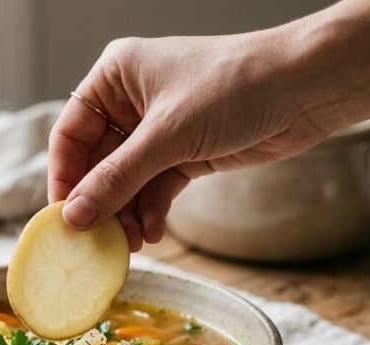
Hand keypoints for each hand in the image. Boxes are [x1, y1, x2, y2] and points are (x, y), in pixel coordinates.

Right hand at [48, 32, 340, 250]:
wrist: (306, 89)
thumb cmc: (234, 88)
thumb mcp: (167, 137)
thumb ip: (117, 179)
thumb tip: (74, 216)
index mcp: (115, 77)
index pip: (70, 134)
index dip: (64, 177)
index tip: (63, 219)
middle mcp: (132, 101)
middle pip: (97, 163)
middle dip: (101, 204)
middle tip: (97, 242)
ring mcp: (160, 129)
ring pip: (127, 181)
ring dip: (126, 214)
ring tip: (131, 244)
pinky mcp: (186, 153)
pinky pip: (155, 188)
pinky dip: (152, 211)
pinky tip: (153, 233)